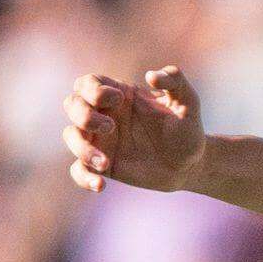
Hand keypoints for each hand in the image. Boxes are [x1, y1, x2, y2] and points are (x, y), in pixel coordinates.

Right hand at [64, 66, 204, 193]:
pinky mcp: (103, 165)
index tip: (119, 99)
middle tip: (110, 127)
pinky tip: (101, 186)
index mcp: (118, 95)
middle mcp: (103, 115)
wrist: (191, 164)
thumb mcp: (188, 101)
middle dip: (83, 115)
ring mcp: (101, 140)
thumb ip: (175, 80)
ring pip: (71, 136)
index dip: (94, 89)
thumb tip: (151, 76)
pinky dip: (83, 177)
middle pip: (72, 105)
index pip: (87, 83)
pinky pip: (79, 170)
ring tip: (105, 163)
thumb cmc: (186, 129)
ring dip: (82, 147)